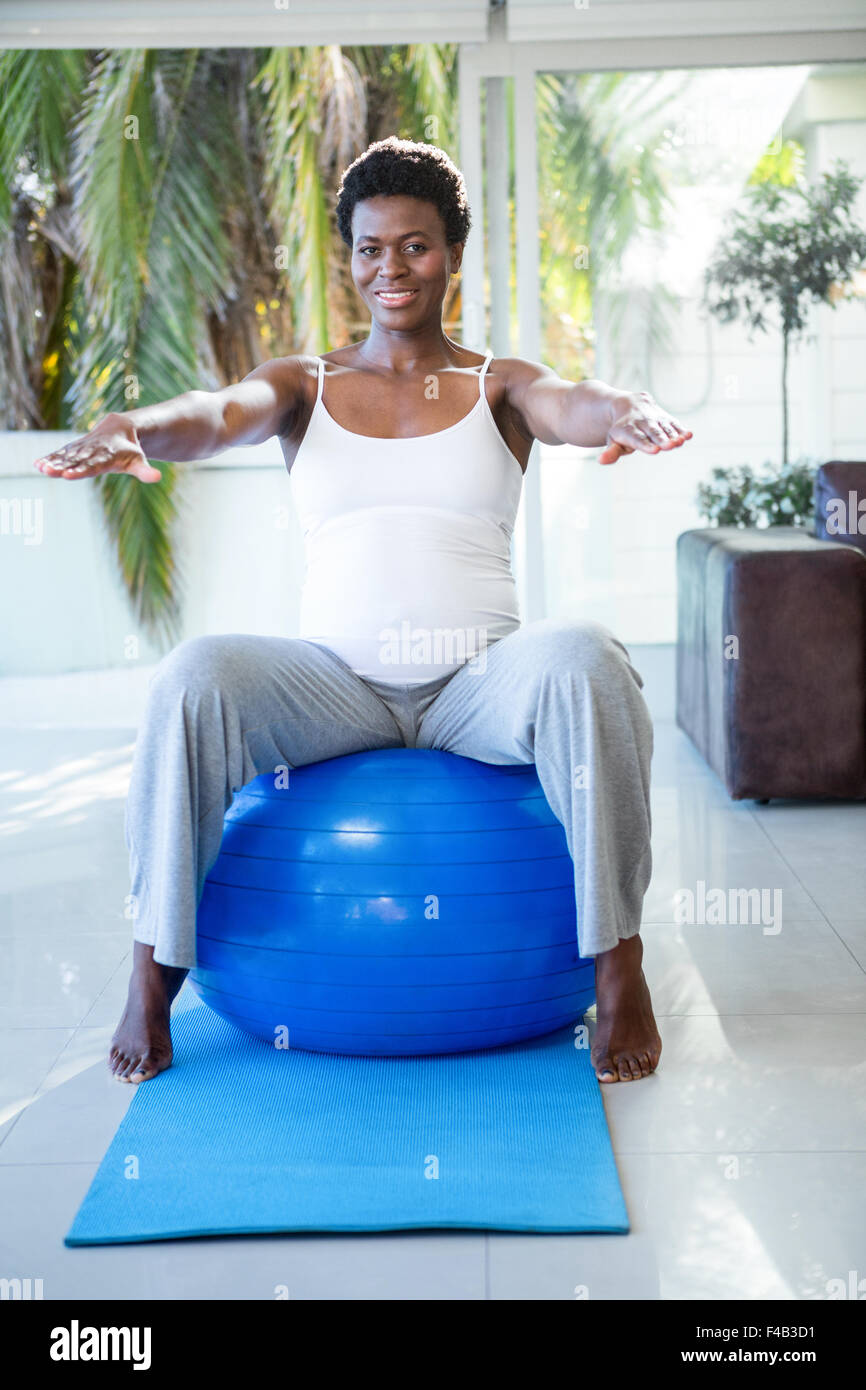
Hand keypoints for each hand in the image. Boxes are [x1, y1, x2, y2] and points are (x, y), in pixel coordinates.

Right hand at [33, 414, 162, 482]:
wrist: (121, 427)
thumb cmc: (131, 450)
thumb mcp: (139, 461)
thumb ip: (145, 471)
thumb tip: (157, 477)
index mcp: (107, 456)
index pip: (93, 465)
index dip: (81, 470)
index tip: (68, 476)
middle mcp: (92, 451)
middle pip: (76, 460)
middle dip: (62, 466)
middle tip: (50, 472)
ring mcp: (82, 448)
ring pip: (66, 456)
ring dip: (53, 462)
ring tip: (40, 468)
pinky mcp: (76, 448)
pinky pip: (62, 453)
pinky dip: (51, 457)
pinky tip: (37, 464)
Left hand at [599, 391, 691, 465]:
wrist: (628, 404)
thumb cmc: (621, 429)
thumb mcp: (613, 439)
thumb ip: (611, 452)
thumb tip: (601, 461)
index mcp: (628, 430)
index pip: (637, 438)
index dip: (646, 444)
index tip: (654, 450)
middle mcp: (643, 422)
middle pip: (653, 432)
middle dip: (661, 439)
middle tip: (668, 446)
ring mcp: (655, 419)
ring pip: (665, 428)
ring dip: (674, 435)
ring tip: (680, 442)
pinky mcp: (666, 417)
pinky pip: (674, 424)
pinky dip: (681, 430)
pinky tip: (689, 435)